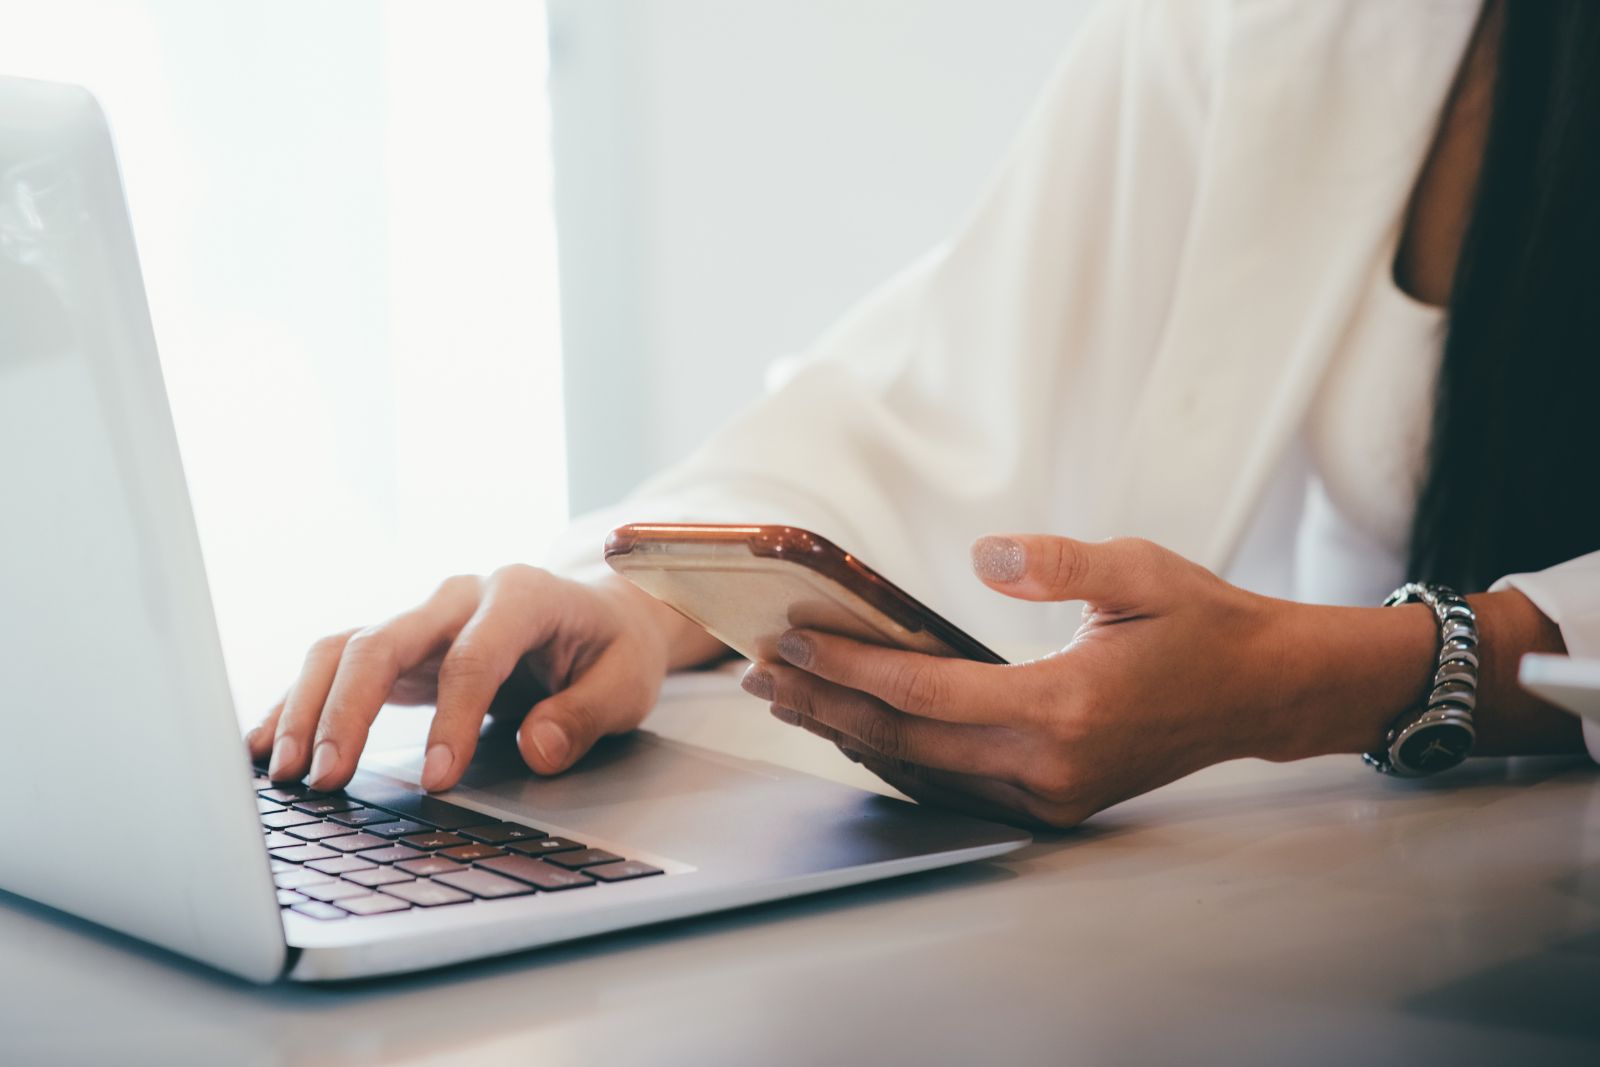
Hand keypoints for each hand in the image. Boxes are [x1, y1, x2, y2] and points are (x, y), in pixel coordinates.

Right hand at [248, 567, 722, 791]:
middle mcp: (460, 596)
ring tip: (283, 772)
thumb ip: (584, 716)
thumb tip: (535, 748)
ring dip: (308, 708)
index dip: (451, 719)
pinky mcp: (401, 645)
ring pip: (345, 648)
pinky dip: (297, 703)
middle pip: (384, 640)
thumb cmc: (613, 651)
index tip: (436, 781)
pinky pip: (337, 665)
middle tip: (327, 777)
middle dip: (348, 710)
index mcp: (523, 595)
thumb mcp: (625, 684)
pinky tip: (263, 746)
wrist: (602, 616)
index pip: (472, 656)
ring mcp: (423, 616)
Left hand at [740, 534, 1433, 827]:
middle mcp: (1047, 765)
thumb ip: (1057, 562)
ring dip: (850, 735)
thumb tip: (984, 554)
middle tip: (760, 673)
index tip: (791, 638)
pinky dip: (898, 757)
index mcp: (1062, 708)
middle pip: (905, 741)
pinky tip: (860, 731)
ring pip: (922, 773)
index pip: (923, 692)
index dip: (849, 665)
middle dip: (825, 705)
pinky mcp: (1053, 802)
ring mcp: (1049, 794)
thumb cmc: (1201, 623)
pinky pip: (954, 785)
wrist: (1263, 692)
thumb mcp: (1139, 570)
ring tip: (790, 701)